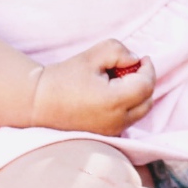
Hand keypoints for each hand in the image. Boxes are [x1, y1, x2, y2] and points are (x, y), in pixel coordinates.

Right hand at [29, 39, 155, 135]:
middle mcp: (116, 121)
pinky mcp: (105, 135)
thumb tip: (135, 61)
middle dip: (145, 81)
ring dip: (138, 94)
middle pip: (147, 100)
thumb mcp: (94, 55)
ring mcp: (111, 132)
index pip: (146, 86)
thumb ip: (120, 52)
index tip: (143, 59)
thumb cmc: (65, 77)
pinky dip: (129, 106)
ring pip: (140, 112)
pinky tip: (114, 93)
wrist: (39, 102)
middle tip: (132, 68)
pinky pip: (128, 120)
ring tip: (120, 80)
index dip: (148, 69)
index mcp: (114, 102)